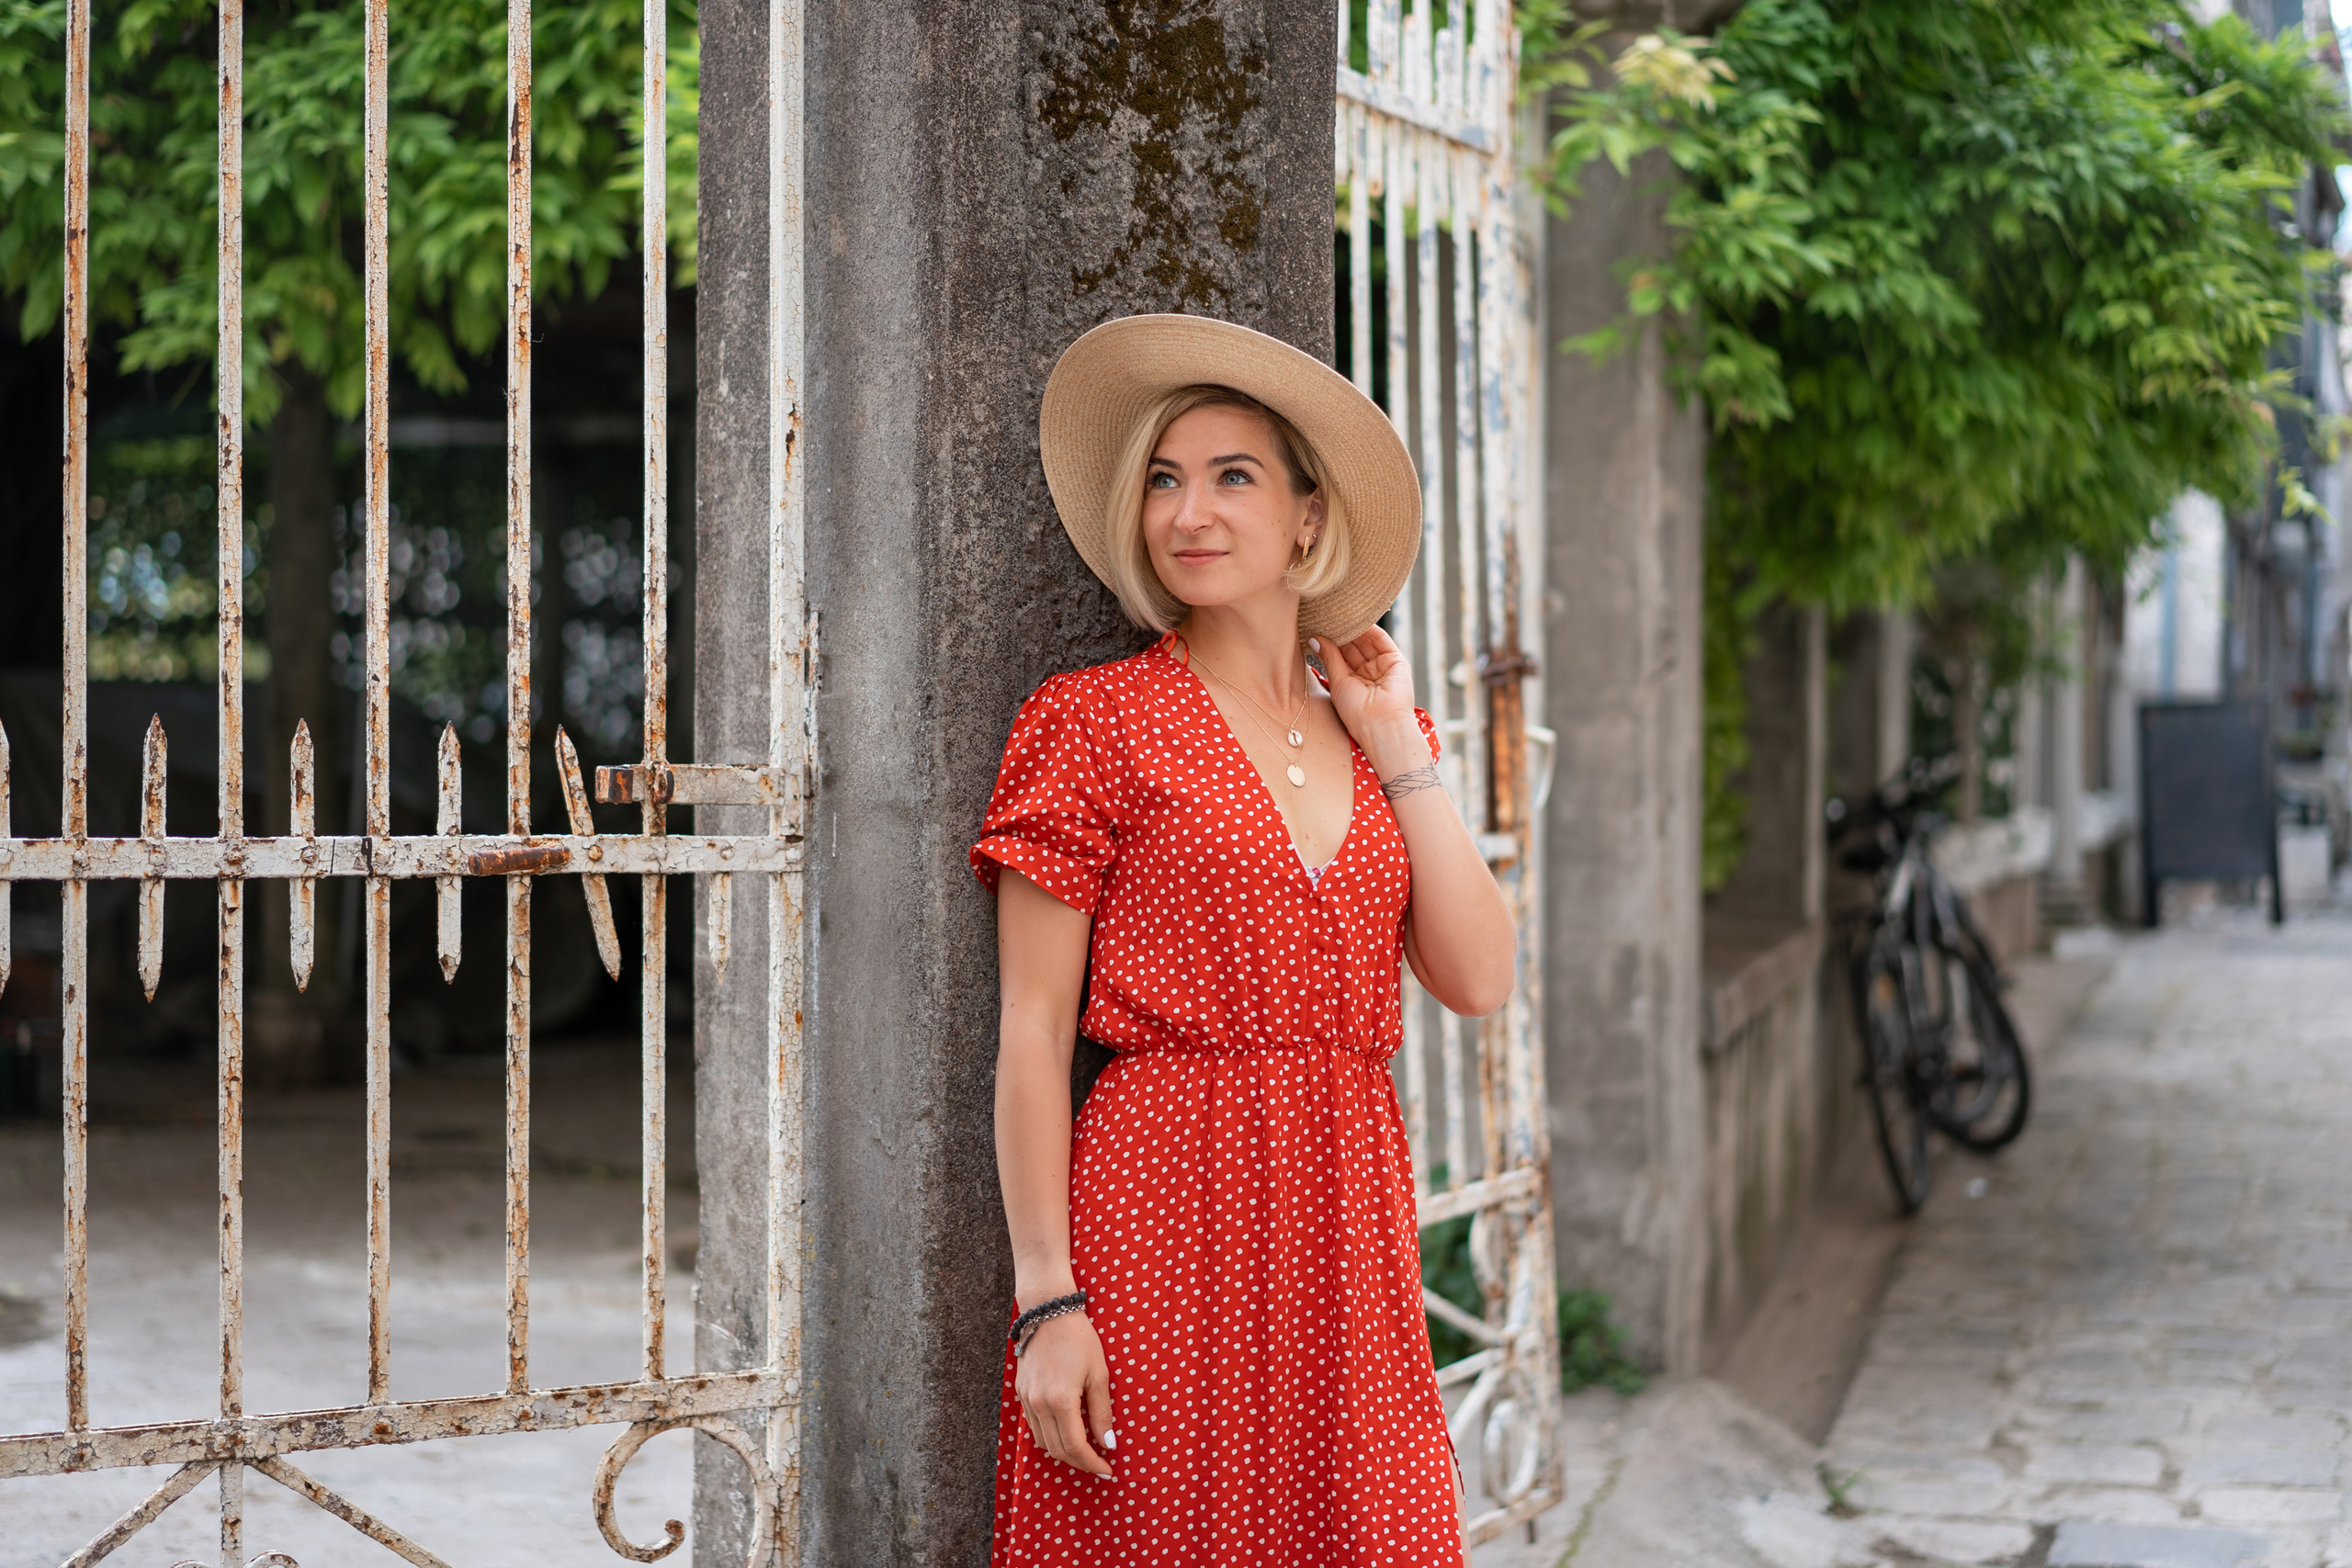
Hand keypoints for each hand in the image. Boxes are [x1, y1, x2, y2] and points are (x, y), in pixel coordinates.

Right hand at [1015, 1312, 1114, 1477]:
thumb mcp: (1099, 1374)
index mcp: (1061, 1401)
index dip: (1092, 1463)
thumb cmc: (1079, 1339)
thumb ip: (1102, 1412)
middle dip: (1079, 1462)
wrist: (1048, 1311)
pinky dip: (1049, 1436)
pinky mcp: (1020, 1393)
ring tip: (1084, 1451)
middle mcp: (1039, 1404)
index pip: (1076, 1447)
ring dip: (1063, 1452)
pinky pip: (1033, 1426)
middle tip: (1098, 1464)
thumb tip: (1108, 1443)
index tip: (1107, 1470)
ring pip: (1042, 1442)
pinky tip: (1065, 1432)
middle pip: (1057, 1450)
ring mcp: (1026, 1399)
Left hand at [1312, 628, 1425, 777]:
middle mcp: (1369, 673)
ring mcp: (1383, 667)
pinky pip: (1382, 640)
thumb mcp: (1338, 682)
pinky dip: (1370, 628)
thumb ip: (1330, 657)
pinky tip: (1356, 618)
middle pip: (1353, 646)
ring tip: (1338, 614)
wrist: (1381, 725)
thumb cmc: (1357, 713)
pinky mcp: (1396, 662)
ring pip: (1366, 641)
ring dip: (1353, 628)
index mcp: (1353, 681)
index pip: (1341, 655)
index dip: (1330, 640)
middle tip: (1325, 615)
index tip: (1316, 625)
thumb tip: (1314, 638)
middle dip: (1341, 632)